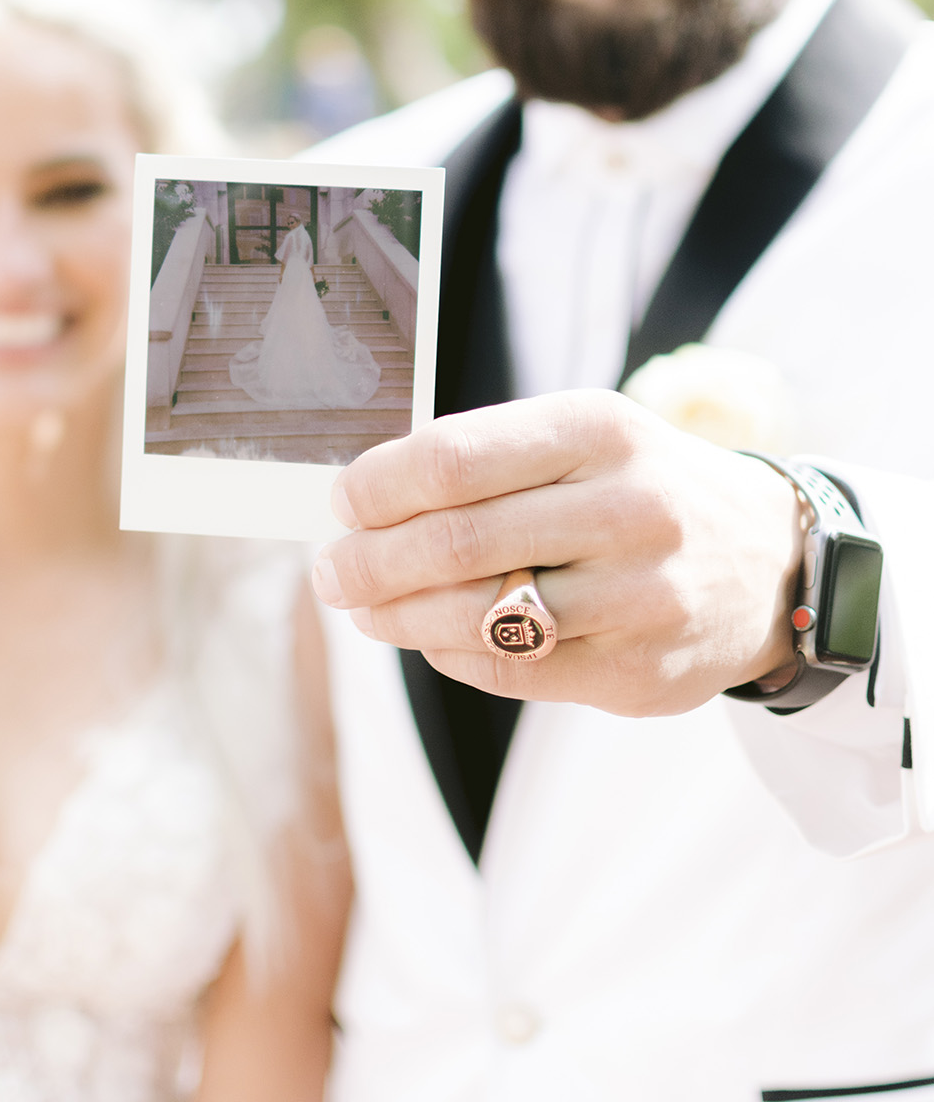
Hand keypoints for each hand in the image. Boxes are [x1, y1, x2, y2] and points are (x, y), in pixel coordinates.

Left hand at [310, 390, 802, 715]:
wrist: (770, 563)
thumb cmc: (642, 489)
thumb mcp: (587, 439)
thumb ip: (489, 459)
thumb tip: (364, 502)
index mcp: (601, 430)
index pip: (455, 457)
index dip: (378, 485)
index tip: (341, 501)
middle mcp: (628, 508)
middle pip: (456, 540)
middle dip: (370, 560)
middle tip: (331, 571)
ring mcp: (640, 597)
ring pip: (477, 615)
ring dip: (397, 616)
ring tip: (364, 609)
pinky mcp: (639, 672)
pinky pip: (511, 672)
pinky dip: (451, 654)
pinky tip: (430, 638)